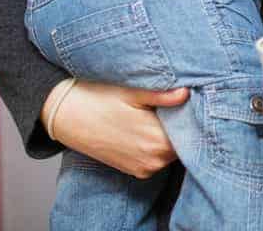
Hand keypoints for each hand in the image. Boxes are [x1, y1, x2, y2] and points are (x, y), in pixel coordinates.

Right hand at [41, 79, 188, 178]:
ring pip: (171, 151)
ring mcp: (144, 168)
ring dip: (171, 132)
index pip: (192, 131)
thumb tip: (187, 92)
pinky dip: (159, 142)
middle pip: (184, 141)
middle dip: (184, 122)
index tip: (195, 96)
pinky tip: (152, 123)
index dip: (195, 113)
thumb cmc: (98, 98)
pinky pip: (157, 157)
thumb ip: (162, 95)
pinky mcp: (135, 170)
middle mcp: (152, 160)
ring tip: (164, 109)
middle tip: (182, 97)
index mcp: (155, 141)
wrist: (67, 115)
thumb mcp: (132, 91)